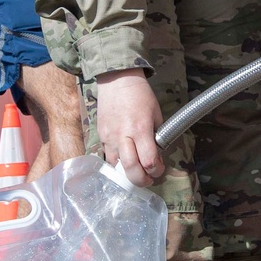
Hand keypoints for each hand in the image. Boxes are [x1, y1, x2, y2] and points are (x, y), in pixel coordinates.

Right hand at [96, 69, 164, 187]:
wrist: (117, 80)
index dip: (156, 170)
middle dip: (141, 180)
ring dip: (127, 172)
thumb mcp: (156, 114)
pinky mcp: (100, 135)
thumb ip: (156, 137)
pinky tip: (124, 159)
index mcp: (140, 129)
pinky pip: (107, 156)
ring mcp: (109, 137)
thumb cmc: (141, 95)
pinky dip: (117, 162)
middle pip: (130, 169)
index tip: (159, 169)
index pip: (148, 160)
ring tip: (136, 170)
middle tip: (148, 179)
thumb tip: (156, 157)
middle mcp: (123, 136)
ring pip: (116, 166)